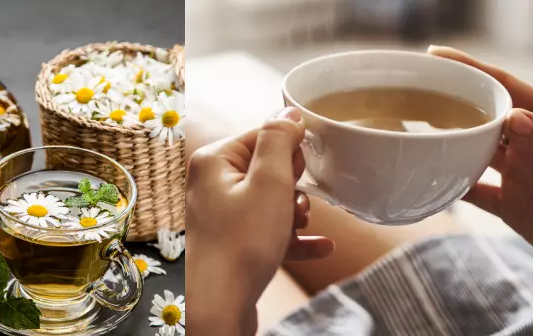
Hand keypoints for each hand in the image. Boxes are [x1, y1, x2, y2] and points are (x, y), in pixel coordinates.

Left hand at [186, 107, 333, 334]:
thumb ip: (280, 141)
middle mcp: (212, 185)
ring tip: (302, 227)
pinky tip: (321, 247)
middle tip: (295, 206)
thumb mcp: (269, 183)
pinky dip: (295, 239)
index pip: (262, 135)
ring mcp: (222, 217)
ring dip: (296, 214)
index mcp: (214, 161)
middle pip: (269, 168)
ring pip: (272, 202)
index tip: (302, 171)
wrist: (217, 309)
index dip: (290, 152)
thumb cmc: (239, 248)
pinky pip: (271, 233)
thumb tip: (289, 112)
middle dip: (293, 186)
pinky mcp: (234, 246)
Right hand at [428, 45, 532, 243]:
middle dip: (457, 99)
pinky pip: (474, 184)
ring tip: (419, 125)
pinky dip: (453, 180)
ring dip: (452, 138)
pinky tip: (429, 176)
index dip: (473, 68)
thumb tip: (516, 117)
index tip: (439, 56)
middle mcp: (525, 145)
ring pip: (478, 146)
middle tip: (422, 88)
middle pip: (487, 112)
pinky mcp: (506, 200)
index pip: (504, 86)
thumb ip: (531, 147)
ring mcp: (514, 173)